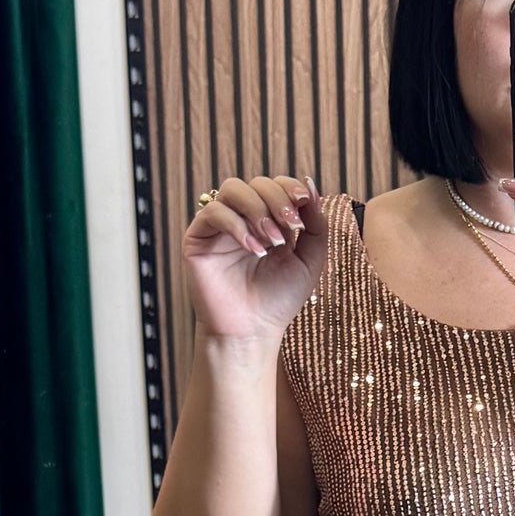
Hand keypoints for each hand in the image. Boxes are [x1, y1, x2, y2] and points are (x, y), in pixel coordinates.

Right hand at [183, 174, 327, 341]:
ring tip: (272, 241)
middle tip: (290, 227)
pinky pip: (213, 212)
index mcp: (268, 220)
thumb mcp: (310, 260)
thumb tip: (311, 187)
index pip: (276, 185)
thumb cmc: (279, 300)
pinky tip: (253, 249)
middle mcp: (243, 218)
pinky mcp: (198, 237)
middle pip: (257, 183)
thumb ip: (316, 225)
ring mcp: (220, 226)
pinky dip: (237, 225)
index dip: (290, 187)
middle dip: (278, 200)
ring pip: (233, 189)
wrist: (252, 331)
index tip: (306, 202)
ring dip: (258, 209)